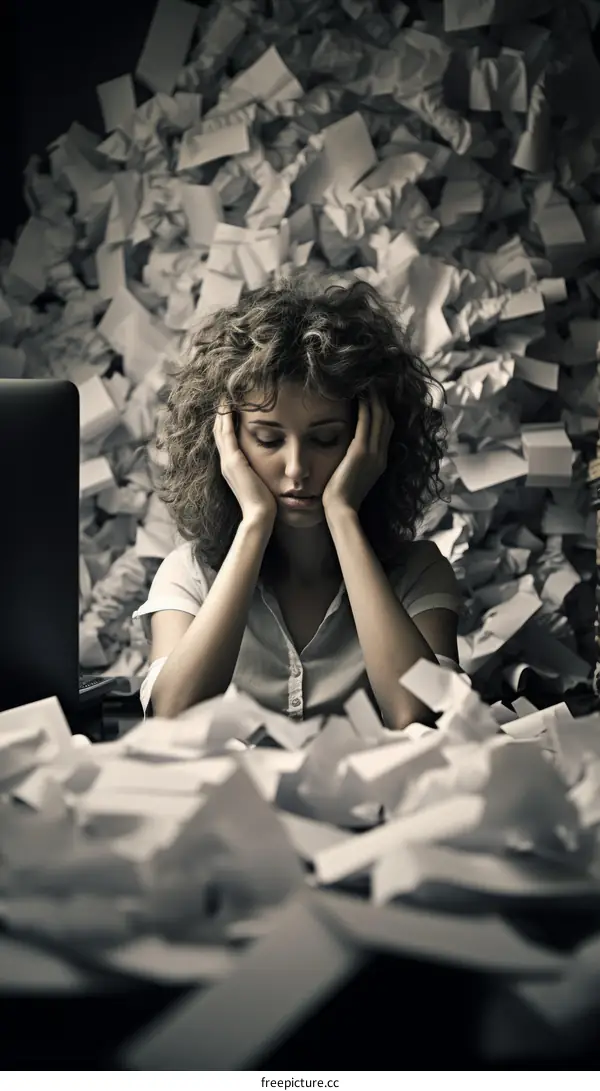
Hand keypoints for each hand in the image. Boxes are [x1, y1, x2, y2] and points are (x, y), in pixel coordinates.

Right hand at [213, 402, 276, 525]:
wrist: (259, 514)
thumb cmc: (264, 500)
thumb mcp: (258, 479)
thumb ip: (257, 469)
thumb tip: (265, 463)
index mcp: (230, 466)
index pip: (224, 439)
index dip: (224, 423)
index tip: (228, 408)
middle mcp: (225, 462)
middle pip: (218, 432)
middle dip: (220, 414)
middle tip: (223, 397)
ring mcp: (227, 461)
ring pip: (220, 430)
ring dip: (221, 413)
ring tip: (224, 397)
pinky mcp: (233, 461)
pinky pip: (227, 435)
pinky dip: (226, 420)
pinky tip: (229, 407)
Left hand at [321, 388, 393, 515]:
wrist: (340, 510)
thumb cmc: (341, 496)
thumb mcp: (354, 475)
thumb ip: (357, 461)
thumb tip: (350, 451)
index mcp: (381, 460)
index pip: (387, 429)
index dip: (384, 410)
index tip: (377, 395)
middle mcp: (381, 454)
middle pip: (388, 419)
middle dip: (382, 400)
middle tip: (374, 382)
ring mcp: (373, 453)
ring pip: (380, 417)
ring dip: (374, 398)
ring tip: (368, 382)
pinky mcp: (361, 452)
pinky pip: (366, 422)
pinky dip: (365, 406)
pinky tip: (360, 394)